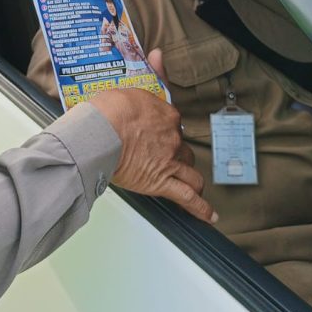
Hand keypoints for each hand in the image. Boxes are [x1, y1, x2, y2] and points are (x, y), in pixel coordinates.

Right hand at [88, 88, 216, 223]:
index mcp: (166, 115)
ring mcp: (170, 161)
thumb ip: (135, 104)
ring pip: (191, 173)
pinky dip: (200, 208)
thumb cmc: (108, 113)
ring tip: (194, 188)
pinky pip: (187, 197)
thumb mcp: (125, 95)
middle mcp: (172, 138)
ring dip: (192, 180)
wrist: (102, 131)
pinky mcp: (161, 182)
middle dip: (178, 155)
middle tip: (169, 158)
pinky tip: (209, 215)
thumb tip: (129, 106)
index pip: (174, 124)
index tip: (157, 132)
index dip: (165, 130)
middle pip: (183, 149)